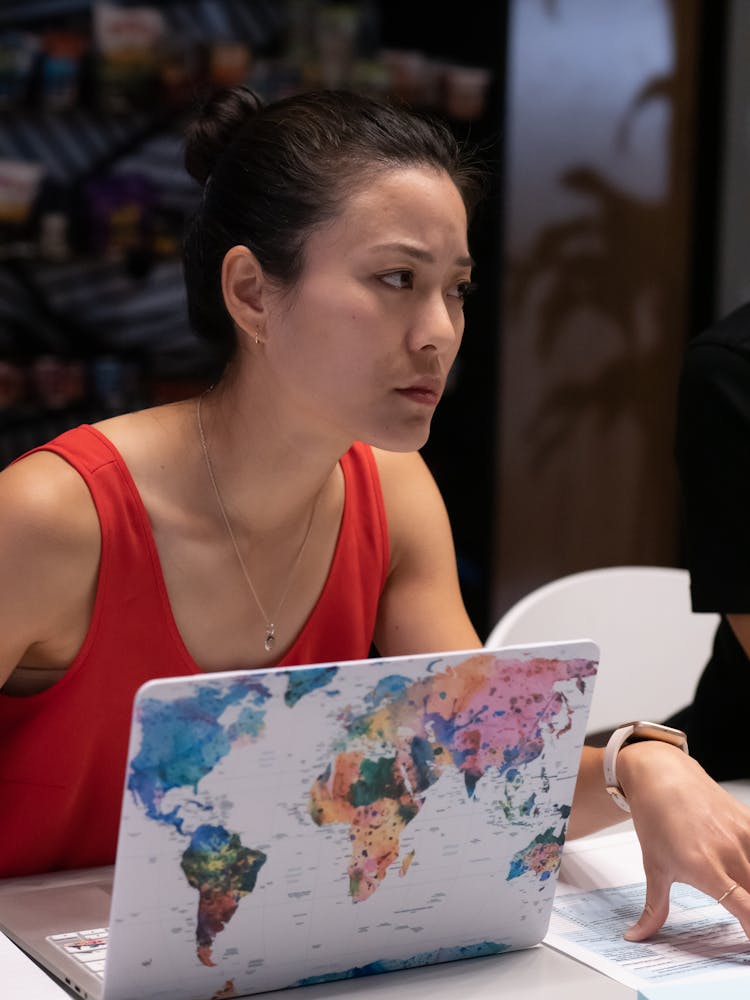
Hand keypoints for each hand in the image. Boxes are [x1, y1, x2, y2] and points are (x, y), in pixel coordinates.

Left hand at [618, 740, 749, 939]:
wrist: (660, 775)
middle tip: (744, 918)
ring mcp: (743, 835)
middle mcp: (729, 852)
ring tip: (739, 889)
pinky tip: (743, 868)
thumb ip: (654, 908)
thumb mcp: (654, 867)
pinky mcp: (749, 821)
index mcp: (705, 868)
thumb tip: (637, 936)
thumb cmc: (655, 818)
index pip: (747, 911)